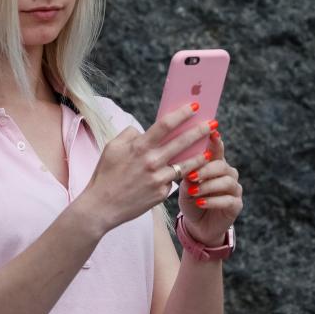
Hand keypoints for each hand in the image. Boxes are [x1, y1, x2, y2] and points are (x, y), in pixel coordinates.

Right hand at [81, 102, 216, 232]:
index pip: (165, 125)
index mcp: (139, 147)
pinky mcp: (161, 194)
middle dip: (200, 131)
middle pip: (182, 142)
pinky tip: (188, 173)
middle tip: (213, 123)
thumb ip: (129, 135)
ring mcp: (158, 179)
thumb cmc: (105, 175)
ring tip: (209, 151)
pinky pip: (173, 181)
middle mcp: (151, 162)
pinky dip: (179, 176)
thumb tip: (142, 130)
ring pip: (186, 164)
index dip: (182, 114)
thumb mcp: (112, 148)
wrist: (101, 207)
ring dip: (200, 156)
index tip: (194, 107)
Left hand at [177, 130, 243, 246]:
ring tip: (193, 191)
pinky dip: (212, 201)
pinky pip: (228, 200)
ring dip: (208, 186)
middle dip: (206, 169)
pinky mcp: (236, 205)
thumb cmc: (191, 198)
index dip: (216, 141)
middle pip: (222, 165)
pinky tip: (200, 203)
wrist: (197, 224)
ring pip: (226, 181)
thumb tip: (185, 162)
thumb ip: (188, 172)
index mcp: (216, 164)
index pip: (217, 149)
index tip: (212, 131)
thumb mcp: (186, 184)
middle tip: (191, 175)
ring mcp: (234, 189)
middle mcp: (228, 174)